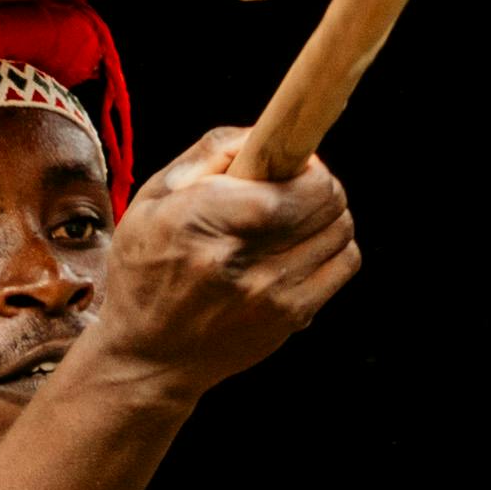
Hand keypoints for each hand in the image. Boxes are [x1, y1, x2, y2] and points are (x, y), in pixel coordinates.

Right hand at [73, 135, 360, 405]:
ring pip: (341, 230)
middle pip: (328, 201)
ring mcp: (271, 293)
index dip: (309, 166)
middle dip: (321, 184)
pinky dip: (335, 247)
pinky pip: (345, 263)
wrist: (148, 357)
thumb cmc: (145, 269)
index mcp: (201, 221)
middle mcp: (240, 260)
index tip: (295, 164)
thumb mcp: (153, 199)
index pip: (296, 185)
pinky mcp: (290, 317)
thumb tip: (266, 133)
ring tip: (299, 218)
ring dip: (329, 215)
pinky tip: (305, 248)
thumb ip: (208, 154)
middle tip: (299, 186)